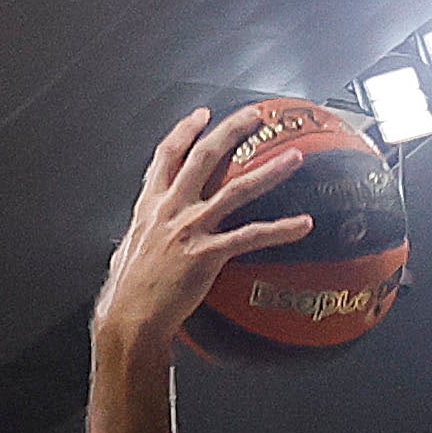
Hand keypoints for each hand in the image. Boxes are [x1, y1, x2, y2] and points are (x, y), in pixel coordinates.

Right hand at [88, 107, 317, 358]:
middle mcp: (171, 209)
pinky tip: (302, 224)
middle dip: (231, 130)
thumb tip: (142, 237)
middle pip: (204, 156)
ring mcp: (190, 229)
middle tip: (254, 116)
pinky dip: (280, 230)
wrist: (130, 317)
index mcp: (151, 205)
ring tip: (293, 157)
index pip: (168, 155)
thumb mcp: (129, 250)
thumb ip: (143, 235)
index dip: (186, 131)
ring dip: (269, 171)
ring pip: (236, 189)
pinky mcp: (207, 254)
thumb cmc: (129, 291)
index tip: (202, 115)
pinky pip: (251, 237)